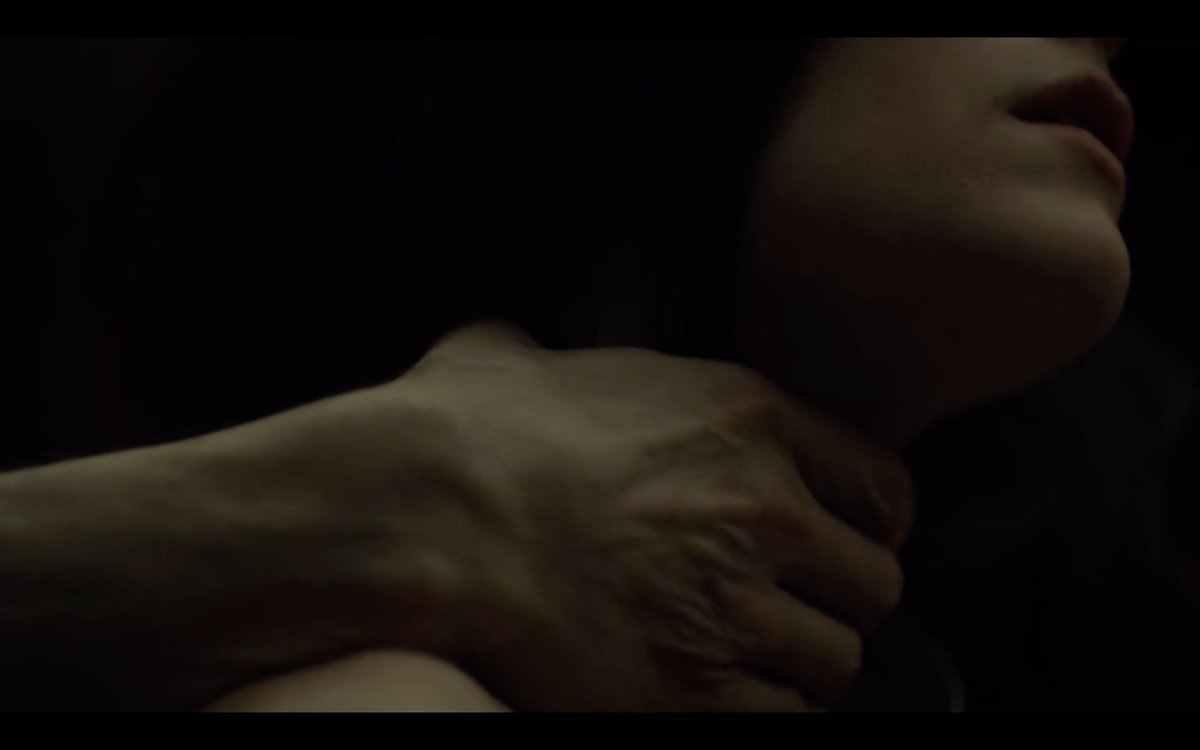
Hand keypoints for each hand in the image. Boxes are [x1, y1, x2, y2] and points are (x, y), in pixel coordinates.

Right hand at [385, 319, 913, 711]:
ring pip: (836, 664)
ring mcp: (735, 605)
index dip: (869, 526)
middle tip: (786, 609)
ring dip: (797, 666)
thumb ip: (552, 355)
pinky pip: (782, 721)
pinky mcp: (693, 692)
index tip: (842, 545)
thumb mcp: (520, 359)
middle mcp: (763, 511)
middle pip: (875, 586)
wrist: (422, 520)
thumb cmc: (465, 436)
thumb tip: (508, 352)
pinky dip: (757, 713)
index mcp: (747, 420)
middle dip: (836, 603)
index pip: (884, 490)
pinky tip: (709, 693)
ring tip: (742, 658)